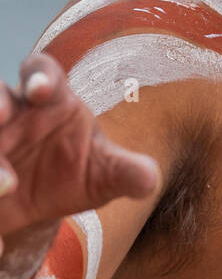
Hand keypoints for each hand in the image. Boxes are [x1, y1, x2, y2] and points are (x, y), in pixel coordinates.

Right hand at [0, 52, 158, 262]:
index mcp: (49, 101)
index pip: (41, 72)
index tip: (41, 90)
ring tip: (7, 187)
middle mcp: (12, 114)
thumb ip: (126, 171)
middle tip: (0, 119)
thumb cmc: (78, 170)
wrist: (47, 206)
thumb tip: (150, 179)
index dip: (39, 75)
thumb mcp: (105, 174)